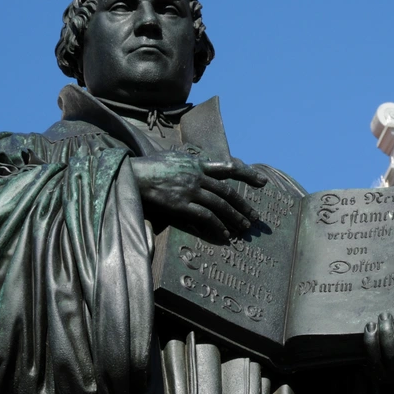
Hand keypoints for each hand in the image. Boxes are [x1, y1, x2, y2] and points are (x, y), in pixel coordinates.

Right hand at [130, 151, 267, 237]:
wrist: (131, 174)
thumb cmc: (149, 167)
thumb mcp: (173, 158)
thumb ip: (189, 164)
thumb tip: (199, 168)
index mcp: (196, 164)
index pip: (227, 168)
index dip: (247, 175)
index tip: (262, 182)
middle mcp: (197, 177)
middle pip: (227, 192)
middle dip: (244, 205)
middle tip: (255, 217)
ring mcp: (190, 191)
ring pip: (220, 206)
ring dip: (235, 218)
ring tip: (244, 228)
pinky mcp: (180, 205)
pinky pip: (205, 217)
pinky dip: (218, 227)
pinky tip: (225, 235)